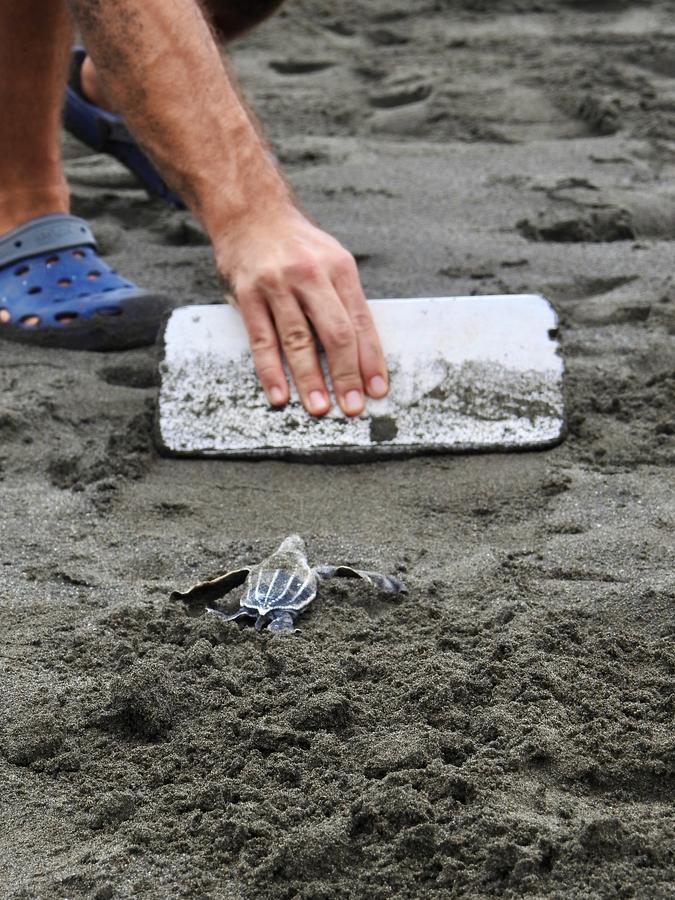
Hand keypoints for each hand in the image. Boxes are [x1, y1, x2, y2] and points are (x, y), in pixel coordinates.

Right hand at [215, 206, 388, 416]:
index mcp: (339, 268)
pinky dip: (271, 371)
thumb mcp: (330, 260)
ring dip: (310, 379)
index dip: (371, 359)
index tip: (377, 389)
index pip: (361, 322)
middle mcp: (310, 274)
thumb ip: (344, 300)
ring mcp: (277, 284)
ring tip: (320, 408)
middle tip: (352, 406)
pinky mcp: (248, 294)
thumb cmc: (297, 245)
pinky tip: (280, 395)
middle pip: (334, 333)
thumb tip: (362, 352)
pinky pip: (262, 340)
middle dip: (346, 375)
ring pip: (298, 340)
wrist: (250, 212)